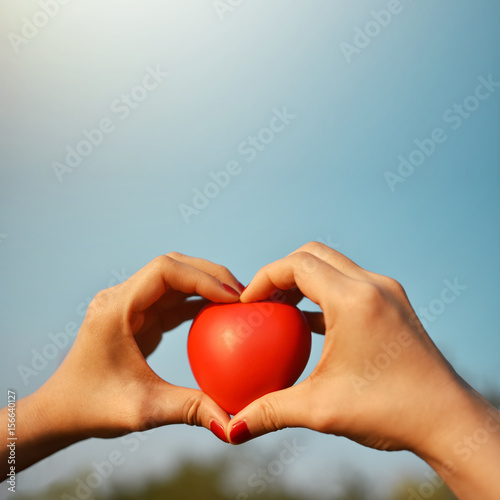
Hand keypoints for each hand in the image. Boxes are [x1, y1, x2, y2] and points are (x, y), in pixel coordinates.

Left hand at [1, 252, 241, 474]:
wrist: (61, 411)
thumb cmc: (92, 408)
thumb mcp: (143, 410)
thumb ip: (189, 409)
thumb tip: (232, 422)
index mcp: (116, 308)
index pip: (165, 271)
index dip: (202, 277)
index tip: (233, 296)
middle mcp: (121, 297)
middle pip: (172, 266)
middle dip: (210, 274)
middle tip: (244, 293)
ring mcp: (129, 304)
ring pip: (174, 278)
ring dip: (206, 284)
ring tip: (238, 299)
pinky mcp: (137, 316)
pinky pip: (171, 299)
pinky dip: (197, 301)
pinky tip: (220, 313)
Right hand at [228, 242, 499, 499]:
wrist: (448, 420)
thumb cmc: (389, 412)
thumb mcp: (320, 410)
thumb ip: (270, 411)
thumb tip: (231, 428)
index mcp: (354, 300)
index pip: (297, 265)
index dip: (264, 277)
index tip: (247, 303)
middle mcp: (372, 285)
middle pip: (313, 255)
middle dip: (280, 271)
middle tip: (261, 300)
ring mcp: (386, 291)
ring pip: (333, 265)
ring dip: (303, 279)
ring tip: (280, 308)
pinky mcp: (393, 302)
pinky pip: (348, 283)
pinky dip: (323, 292)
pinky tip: (308, 322)